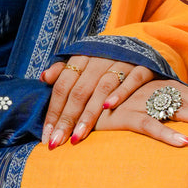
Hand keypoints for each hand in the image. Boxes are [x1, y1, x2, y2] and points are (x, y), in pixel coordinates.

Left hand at [40, 56, 154, 148]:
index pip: (63, 86)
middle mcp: (100, 58)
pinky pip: (132, 79)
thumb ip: (63, 70)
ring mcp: (122, 61)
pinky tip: (107, 108)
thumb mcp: (83, 61)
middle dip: (67, 119)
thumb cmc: (105, 60)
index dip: (53, 111)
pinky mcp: (143, 66)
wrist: (140, 46)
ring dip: (89, 114)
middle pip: (79, 91)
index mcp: (82, 57)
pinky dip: (120, 93)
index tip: (46, 135)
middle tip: (57, 141)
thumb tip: (44, 78)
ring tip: (77, 135)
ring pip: (102, 88)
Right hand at [91, 79, 187, 148]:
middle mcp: (162, 93)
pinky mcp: (125, 115)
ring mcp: (145, 102)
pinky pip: (150, 125)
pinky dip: (168, 134)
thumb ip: (171, 117)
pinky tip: (187, 145)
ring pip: (183, 111)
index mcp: (171, 92)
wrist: (78, 101)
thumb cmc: (116, 109)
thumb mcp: (147, 110)